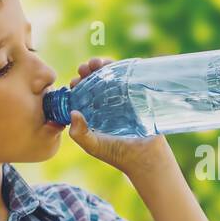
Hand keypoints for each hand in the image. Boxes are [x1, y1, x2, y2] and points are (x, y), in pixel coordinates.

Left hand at [68, 57, 174, 177]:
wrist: (146, 157)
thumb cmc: (118, 154)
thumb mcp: (93, 145)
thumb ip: (79, 134)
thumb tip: (73, 112)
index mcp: (93, 112)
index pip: (82, 92)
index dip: (77, 84)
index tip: (75, 82)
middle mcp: (106, 102)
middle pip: (95, 79)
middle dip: (88, 70)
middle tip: (86, 68)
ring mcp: (123, 97)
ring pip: (110, 75)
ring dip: (103, 64)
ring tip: (98, 63)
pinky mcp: (138, 95)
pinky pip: (129, 76)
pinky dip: (122, 66)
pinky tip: (116, 64)